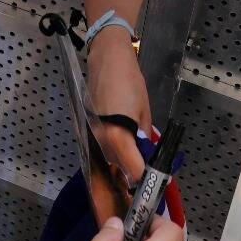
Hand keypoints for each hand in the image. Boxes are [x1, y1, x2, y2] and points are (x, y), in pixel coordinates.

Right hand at [85, 31, 150, 191]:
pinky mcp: (87, 128)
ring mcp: (92, 134)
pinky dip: (112, 150)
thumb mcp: (144, 111)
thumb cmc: (130, 82)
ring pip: (108, 158)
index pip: (133, 169)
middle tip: (147, 173)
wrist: (106, 60)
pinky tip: (122, 147)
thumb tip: (146, 153)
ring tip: (136, 160)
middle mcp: (101, 140)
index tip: (153, 180)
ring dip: (121, 162)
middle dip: (133, 172)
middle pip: (118, 167)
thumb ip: (144, 136)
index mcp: (118, 137)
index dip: (145, 177)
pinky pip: (102, 146)